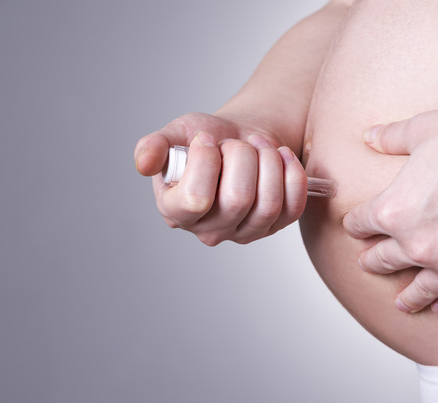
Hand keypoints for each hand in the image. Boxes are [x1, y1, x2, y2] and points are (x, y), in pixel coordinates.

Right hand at [134, 112, 307, 244]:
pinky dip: (293, 175)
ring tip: (259, 146)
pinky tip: (283, 156)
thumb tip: (143, 163)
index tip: (207, 139)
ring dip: (269, 163)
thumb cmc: (207, 137)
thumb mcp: (177, 134)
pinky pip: (292, 208)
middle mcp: (209, 230)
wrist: (241, 138)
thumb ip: (155, 146)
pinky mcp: (274, 227)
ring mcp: (244, 233)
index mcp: (176, 211)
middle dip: (242, 157)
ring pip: (268, 205)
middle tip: (236, 143)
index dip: (206, 161)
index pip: (196, 198)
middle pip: (238, 199)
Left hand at [342, 103, 437, 313]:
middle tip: (370, 264)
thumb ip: (391, 138)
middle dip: (373, 260)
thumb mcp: (423, 129)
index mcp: (394, 209)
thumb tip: (369, 136)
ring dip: (407, 297)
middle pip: (383, 259)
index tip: (358, 227)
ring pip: (419, 290)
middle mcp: (417, 244)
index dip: (357, 224)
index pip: (361, 224)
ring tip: (402, 303)